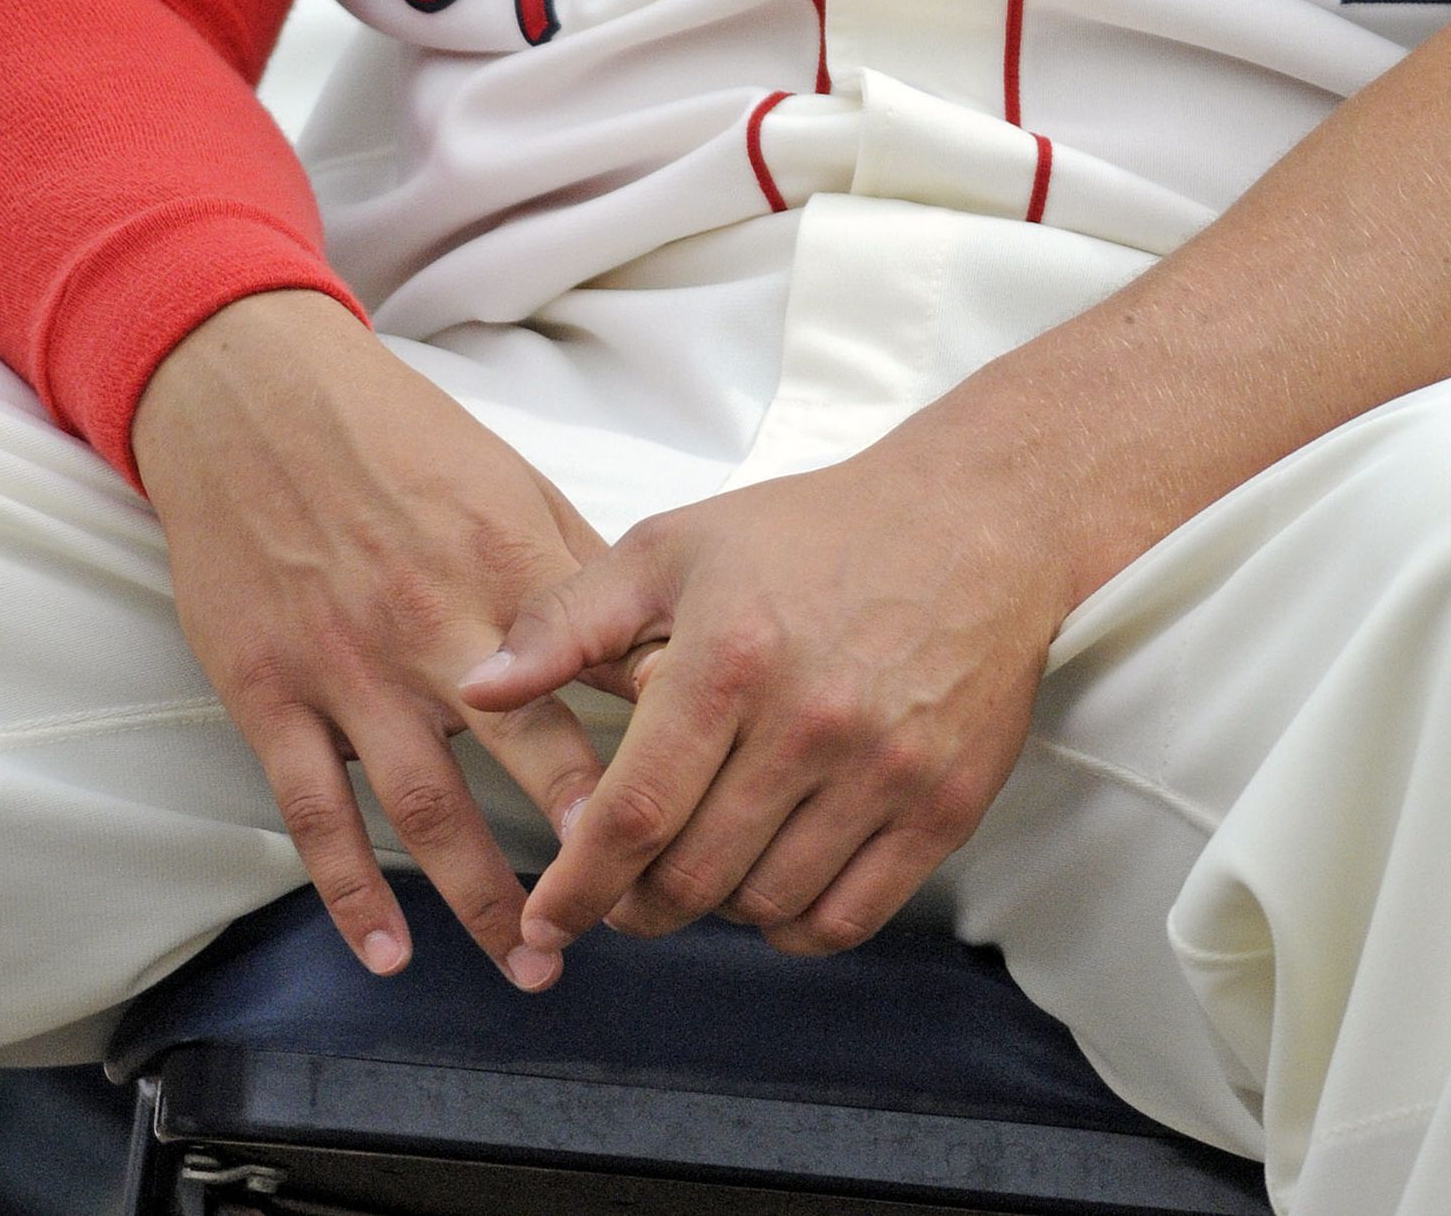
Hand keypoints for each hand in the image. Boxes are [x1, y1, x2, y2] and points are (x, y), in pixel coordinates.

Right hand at [132, 289, 610, 985]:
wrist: (251, 393)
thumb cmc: (393, 435)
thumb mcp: (506, 479)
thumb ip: (575, 570)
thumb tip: (658, 643)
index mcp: (504, 558)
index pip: (599, 669)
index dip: (656, 740)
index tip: (705, 809)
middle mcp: (432, 619)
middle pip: (525, 751)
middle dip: (584, 847)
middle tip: (631, 919)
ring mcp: (345, 662)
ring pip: (424, 806)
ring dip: (481, 899)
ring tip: (532, 964)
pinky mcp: (268, 690)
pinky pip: (313, 812)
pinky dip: (350, 893)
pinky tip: (389, 954)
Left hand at [463, 416, 1070, 965]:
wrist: (972, 524)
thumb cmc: (814, 533)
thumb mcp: (677, 546)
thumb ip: (568, 619)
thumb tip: (477, 684)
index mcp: (731, 656)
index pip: (633, 813)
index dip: (577, 885)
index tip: (544, 917)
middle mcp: (809, 722)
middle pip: (694, 876)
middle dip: (635, 905)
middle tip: (618, 895)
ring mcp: (882, 771)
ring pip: (765, 904)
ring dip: (714, 909)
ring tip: (697, 871)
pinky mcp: (942, 806)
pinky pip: (847, 918)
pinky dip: (793, 926)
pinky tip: (770, 889)